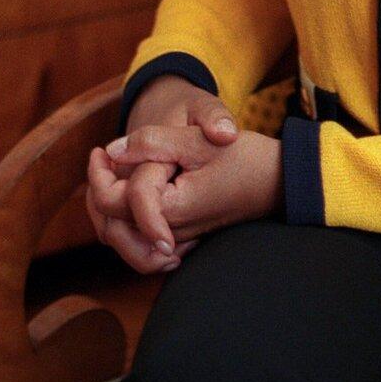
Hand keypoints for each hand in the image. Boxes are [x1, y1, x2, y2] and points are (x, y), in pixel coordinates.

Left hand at [108, 128, 284, 241]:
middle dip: (98, 190)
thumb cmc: (246, 159)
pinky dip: (128, 223)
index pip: (113, 201)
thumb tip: (113, 150)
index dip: (98, 174)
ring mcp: (177, 238)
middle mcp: (170, 231)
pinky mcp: (185, 236)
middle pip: (112, 224)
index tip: (101, 149)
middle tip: (101, 157)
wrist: (282, 180)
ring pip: (124, 238)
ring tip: (108, 176)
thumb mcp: (199, 141)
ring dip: (109, 211)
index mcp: (169, 208)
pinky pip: (143, 240)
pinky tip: (132, 197)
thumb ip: (153, 143)